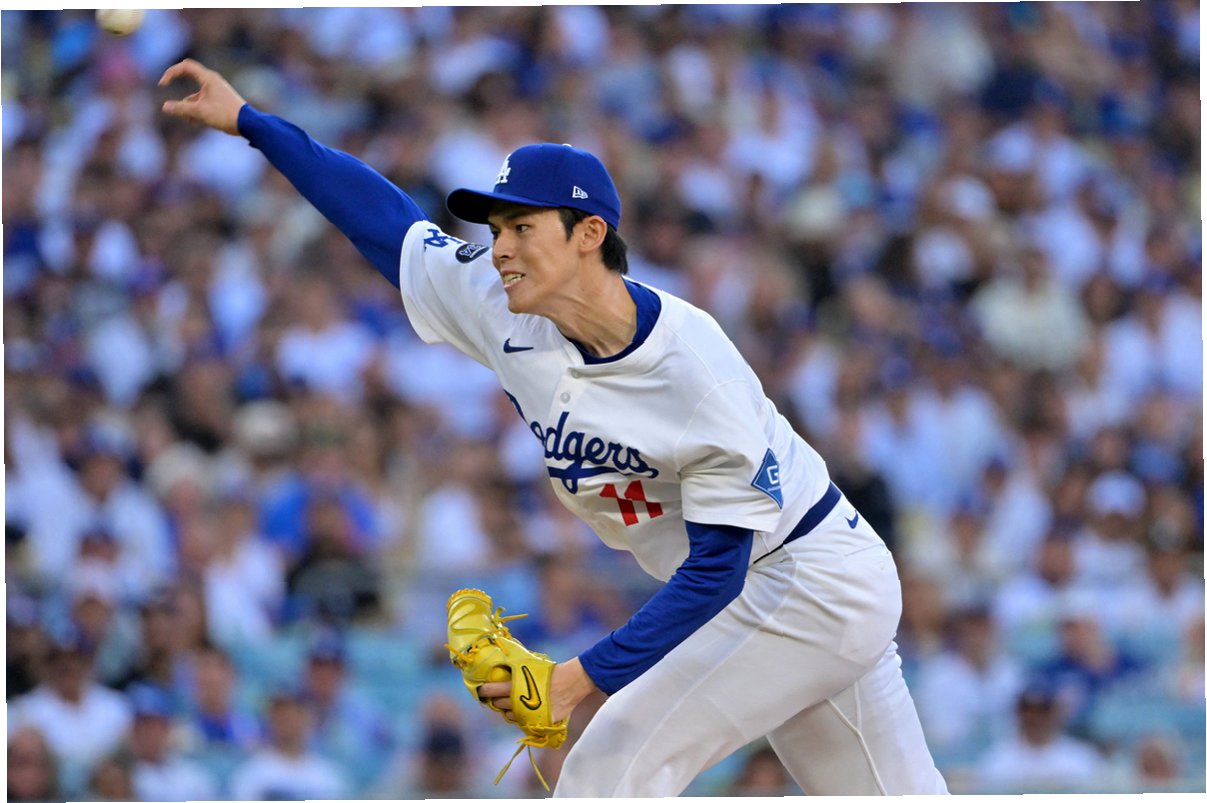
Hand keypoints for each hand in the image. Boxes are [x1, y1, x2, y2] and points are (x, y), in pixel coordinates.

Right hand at [159, 59, 245, 135]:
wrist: (248, 124)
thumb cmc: (225, 115)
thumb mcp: (200, 112)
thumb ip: (181, 109)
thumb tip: (165, 107)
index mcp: (208, 78)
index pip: (185, 67)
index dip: (171, 73)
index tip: (163, 85)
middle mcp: (212, 82)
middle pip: (188, 78)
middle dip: (179, 89)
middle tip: (171, 96)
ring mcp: (216, 91)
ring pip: (195, 94)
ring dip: (188, 106)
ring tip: (190, 120)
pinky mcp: (218, 101)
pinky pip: (202, 102)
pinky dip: (196, 110)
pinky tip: (194, 122)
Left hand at [479, 658, 597, 723]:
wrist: (570, 683)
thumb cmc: (550, 672)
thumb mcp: (529, 666)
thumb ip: (515, 670)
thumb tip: (501, 666)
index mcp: (515, 687)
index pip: (491, 690)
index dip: (484, 690)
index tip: (481, 690)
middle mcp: (518, 702)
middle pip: (498, 704)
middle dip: (495, 700)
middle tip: (496, 696)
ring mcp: (527, 714)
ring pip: (509, 715)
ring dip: (507, 710)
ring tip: (511, 703)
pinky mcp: (537, 722)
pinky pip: (523, 722)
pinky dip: (521, 717)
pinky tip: (523, 710)